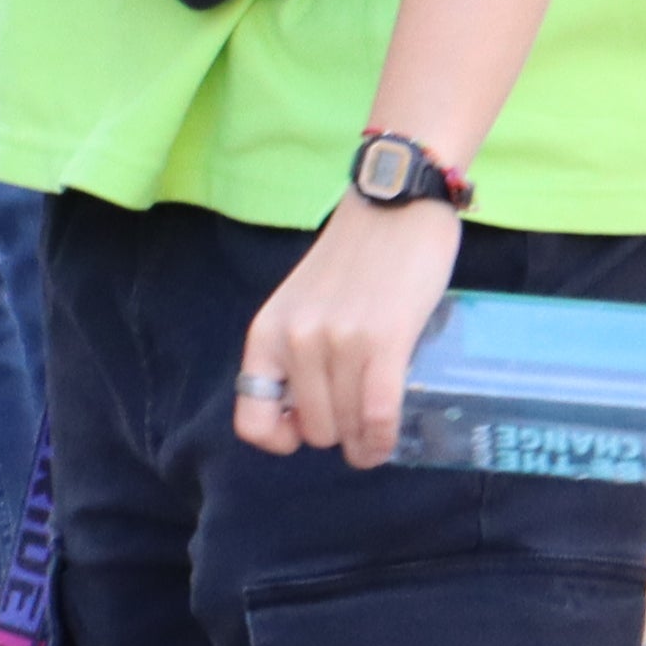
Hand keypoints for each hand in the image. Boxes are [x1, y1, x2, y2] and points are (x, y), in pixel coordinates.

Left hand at [233, 189, 460, 466]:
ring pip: (347, 428)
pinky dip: (383, 439)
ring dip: (364, 443)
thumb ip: (298, 350)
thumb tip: (309, 413)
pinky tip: (387, 440)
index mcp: (267, 332)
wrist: (394, 202)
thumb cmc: (354, 254)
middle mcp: (295, 340)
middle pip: (313, 431)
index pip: (251, 420)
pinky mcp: (383, 340)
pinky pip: (378, 415)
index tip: (304, 427)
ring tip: (375, 433)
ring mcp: (338, 341)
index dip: (280, 438)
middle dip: (337, 435)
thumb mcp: (302, 304)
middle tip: (357, 417)